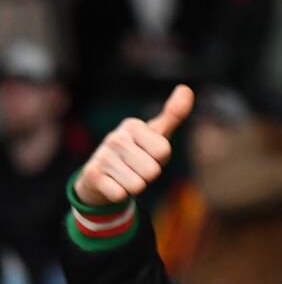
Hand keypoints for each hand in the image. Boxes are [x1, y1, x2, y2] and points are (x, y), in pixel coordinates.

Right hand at [73, 84, 193, 205]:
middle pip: (152, 171)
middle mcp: (115, 137)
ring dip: (135, 186)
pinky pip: (121, 195)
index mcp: (132, 125)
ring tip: (125, 176)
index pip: (164, 151)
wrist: (100, 176)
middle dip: (149, 175)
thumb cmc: (136, 152)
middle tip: (136, 168)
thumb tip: (186, 89)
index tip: (149, 154)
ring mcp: (101, 156)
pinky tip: (112, 184)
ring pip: (138, 185)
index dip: (160, 159)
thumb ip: (174, 114)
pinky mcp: (92, 175)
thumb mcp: (156, 134)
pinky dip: (120, 194)